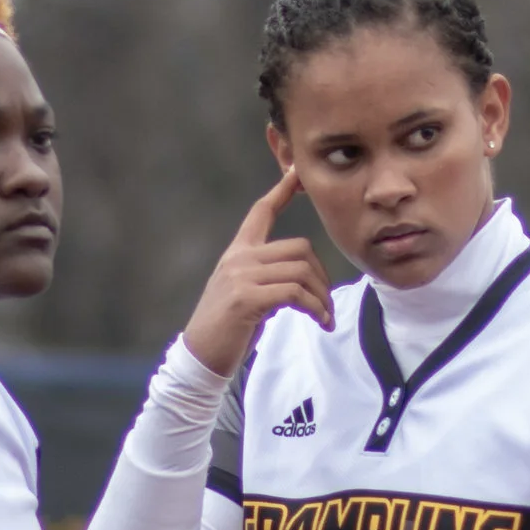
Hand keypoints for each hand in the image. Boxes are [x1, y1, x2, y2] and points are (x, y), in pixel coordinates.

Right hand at [182, 167, 333, 377]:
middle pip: (300, 248)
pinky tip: (319, 322)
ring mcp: (241, 276)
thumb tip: (300, 277)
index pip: (261, 212)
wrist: (201, 355)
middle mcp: (239, 258)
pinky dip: (314, 308)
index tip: (296, 173)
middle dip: (323, 277)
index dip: (281, 190)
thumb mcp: (245, 292)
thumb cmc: (227, 328)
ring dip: (322, 297)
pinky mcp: (246, 298)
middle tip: (327, 304)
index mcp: (238, 252)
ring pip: (301, 271)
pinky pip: (295, 293)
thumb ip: (266, 275)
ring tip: (325, 317)